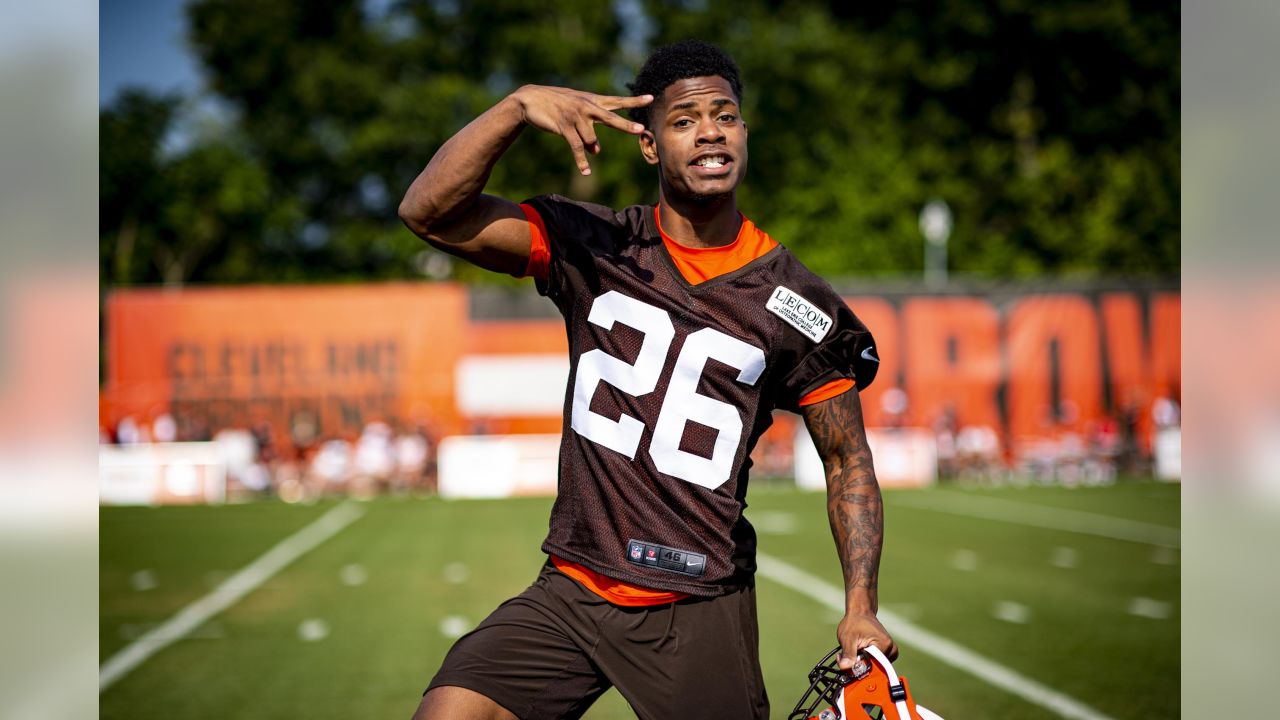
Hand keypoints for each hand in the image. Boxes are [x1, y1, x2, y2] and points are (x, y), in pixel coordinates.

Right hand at [510, 85, 652, 175]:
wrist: (530, 99)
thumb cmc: (557, 106)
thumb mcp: (576, 115)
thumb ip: (590, 131)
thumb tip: (596, 151)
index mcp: (592, 101)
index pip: (617, 101)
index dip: (634, 101)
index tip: (650, 98)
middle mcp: (587, 107)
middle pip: (610, 118)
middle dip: (625, 125)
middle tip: (640, 130)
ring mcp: (575, 116)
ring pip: (591, 139)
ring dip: (588, 146)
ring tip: (580, 145)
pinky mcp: (564, 126)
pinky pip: (577, 147)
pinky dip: (581, 161)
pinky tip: (586, 171)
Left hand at [836, 611, 896, 670]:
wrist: (860, 613)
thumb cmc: (854, 622)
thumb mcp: (848, 638)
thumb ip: (848, 654)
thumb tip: (845, 668)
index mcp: (884, 646)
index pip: (873, 667)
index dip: (859, 667)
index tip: (849, 661)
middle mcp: (891, 649)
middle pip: (875, 668)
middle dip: (860, 666)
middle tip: (849, 654)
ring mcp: (890, 651)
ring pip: (875, 667)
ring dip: (863, 663)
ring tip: (855, 650)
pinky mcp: (887, 652)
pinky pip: (877, 663)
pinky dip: (867, 661)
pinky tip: (860, 651)